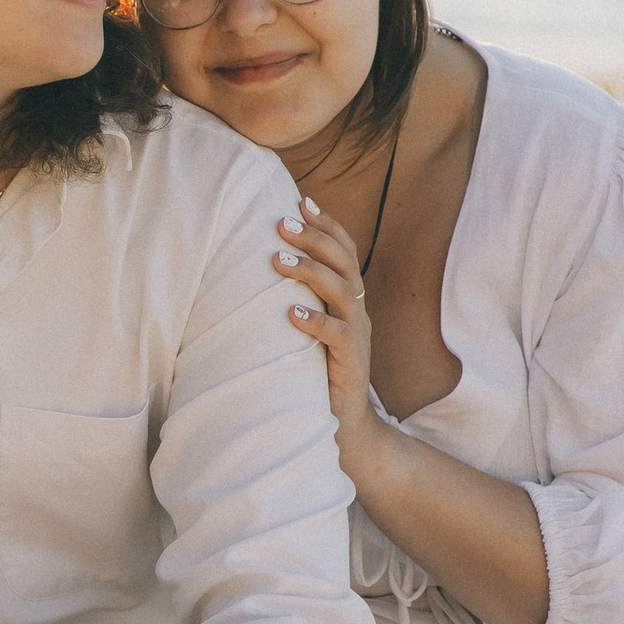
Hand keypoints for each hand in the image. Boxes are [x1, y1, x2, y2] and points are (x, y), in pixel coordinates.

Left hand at [276, 198, 382, 476]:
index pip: (344, 250)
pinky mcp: (352, 361)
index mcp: (350, 298)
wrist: (346, 424)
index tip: (301, 200)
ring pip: (342, 291)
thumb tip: (265, 263)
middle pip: (343, 262)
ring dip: (310, 272)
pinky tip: (291, 313)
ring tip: (279, 261)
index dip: (326, 224)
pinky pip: (337, 335)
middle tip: (281, 222)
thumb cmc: (319, 371)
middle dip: (314, 238)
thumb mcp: (311, 327)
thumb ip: (300, 298)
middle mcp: (358, 310)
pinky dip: (315, 321)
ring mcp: (357, 334)